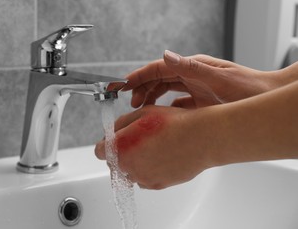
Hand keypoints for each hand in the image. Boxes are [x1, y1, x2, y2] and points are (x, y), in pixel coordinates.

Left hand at [95, 105, 211, 189]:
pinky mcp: (157, 185)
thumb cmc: (173, 123)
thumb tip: (112, 131)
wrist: (200, 138)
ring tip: (151, 148)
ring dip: (134, 163)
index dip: (106, 144)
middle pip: (113, 163)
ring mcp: (142, 178)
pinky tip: (159, 158)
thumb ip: (121, 123)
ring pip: (129, 173)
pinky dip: (147, 171)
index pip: (99, 151)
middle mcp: (128, 166)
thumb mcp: (142, 113)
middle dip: (120, 153)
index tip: (114, 140)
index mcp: (120, 146)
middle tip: (135, 141)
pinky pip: (144, 180)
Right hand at [124, 50, 277, 107]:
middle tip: (128, 101)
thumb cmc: (249, 88)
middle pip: (158, 79)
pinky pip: (177, 103)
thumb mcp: (218, 78)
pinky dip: (165, 108)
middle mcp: (192, 76)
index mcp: (193, 67)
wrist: (267, 99)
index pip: (159, 68)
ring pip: (165, 91)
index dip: (139, 75)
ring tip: (139, 109)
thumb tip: (166, 55)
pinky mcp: (201, 102)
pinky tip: (160, 116)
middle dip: (141, 87)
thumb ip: (191, 68)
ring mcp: (196, 89)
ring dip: (150, 97)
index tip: (123, 84)